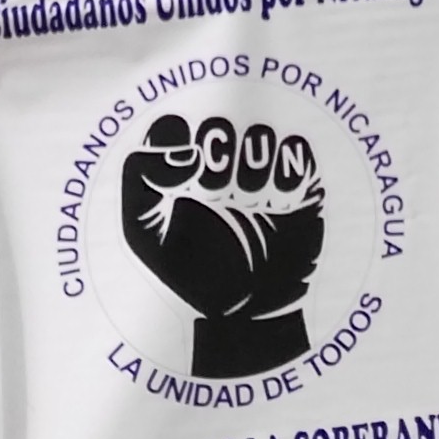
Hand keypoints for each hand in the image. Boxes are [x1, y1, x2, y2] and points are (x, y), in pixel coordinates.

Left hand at [122, 114, 330, 375]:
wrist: (245, 313)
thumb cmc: (192, 274)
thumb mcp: (144, 233)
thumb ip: (141, 178)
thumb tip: (184, 149)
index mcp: (179, 173)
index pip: (173, 125)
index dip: (177, 141)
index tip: (183, 177)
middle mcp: (219, 165)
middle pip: (218, 125)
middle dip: (217, 157)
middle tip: (216, 192)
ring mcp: (259, 173)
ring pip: (259, 134)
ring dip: (252, 166)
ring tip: (248, 201)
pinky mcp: (296, 185)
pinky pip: (296, 151)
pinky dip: (287, 170)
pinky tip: (277, 201)